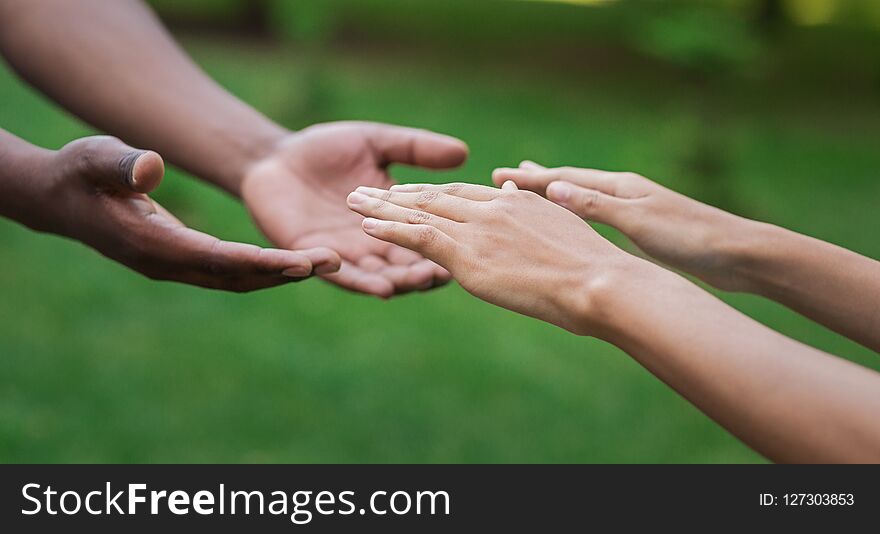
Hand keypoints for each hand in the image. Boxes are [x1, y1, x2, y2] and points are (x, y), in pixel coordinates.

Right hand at [23, 136, 339, 290]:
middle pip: (236, 276)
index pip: (216, 258)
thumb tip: (151, 168)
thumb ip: (121, 164)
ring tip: (329, 262)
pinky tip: (296, 261)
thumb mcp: (94, 158)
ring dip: (281, 273)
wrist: (61, 200)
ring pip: (237, 278)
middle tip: (335, 262)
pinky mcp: (181, 262)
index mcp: (151, 243)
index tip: (301, 263)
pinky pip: (230, 272)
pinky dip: (264, 269)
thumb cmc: (79, 174)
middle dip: (285, 272)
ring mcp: (174, 267)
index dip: (261, 262)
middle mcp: (168, 264)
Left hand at [240, 121, 468, 297]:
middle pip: (409, 265)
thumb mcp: (377, 144)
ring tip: (418, 281)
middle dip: (428, 270)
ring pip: (381, 276)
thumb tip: (463, 152)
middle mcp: (377, 242)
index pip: (429, 234)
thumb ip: (415, 149)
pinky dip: (362, 281)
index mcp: (396, 217)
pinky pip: (342, 276)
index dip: (449, 240)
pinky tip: (379, 286)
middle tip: (448, 272)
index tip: (473, 244)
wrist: (275, 158)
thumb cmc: (328, 149)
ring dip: (401, 282)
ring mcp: (348, 253)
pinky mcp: (317, 258)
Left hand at [346, 181, 635, 334]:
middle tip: (365, 189)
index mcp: (513, 203)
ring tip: (353, 201)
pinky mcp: (469, 257)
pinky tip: (368, 226)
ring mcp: (478, 231)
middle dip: (397, 194)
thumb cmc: (592, 264)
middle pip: (434, 197)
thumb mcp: (561, 225)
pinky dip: (392, 231)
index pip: (462, 194)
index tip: (408, 190)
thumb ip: (532, 204)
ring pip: (420, 213)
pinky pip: (420, 238)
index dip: (431, 192)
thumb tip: (516, 186)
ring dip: (383, 208)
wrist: (600, 282)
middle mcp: (490, 210)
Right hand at [493, 162, 754, 290]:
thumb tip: (552, 189)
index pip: (565, 179)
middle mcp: (626, 192)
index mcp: (621, 187)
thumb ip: (596, 207)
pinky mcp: (646, 228)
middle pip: (573, 182)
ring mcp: (636, 208)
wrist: (739, 254)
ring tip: (537, 190)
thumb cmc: (690, 238)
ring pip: (585, 199)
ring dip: (558, 194)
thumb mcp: (638, 222)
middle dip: (540, 180)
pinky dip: (578, 214)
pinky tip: (577, 220)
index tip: (499, 175)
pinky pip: (599, 216)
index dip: (531, 180)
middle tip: (510, 174)